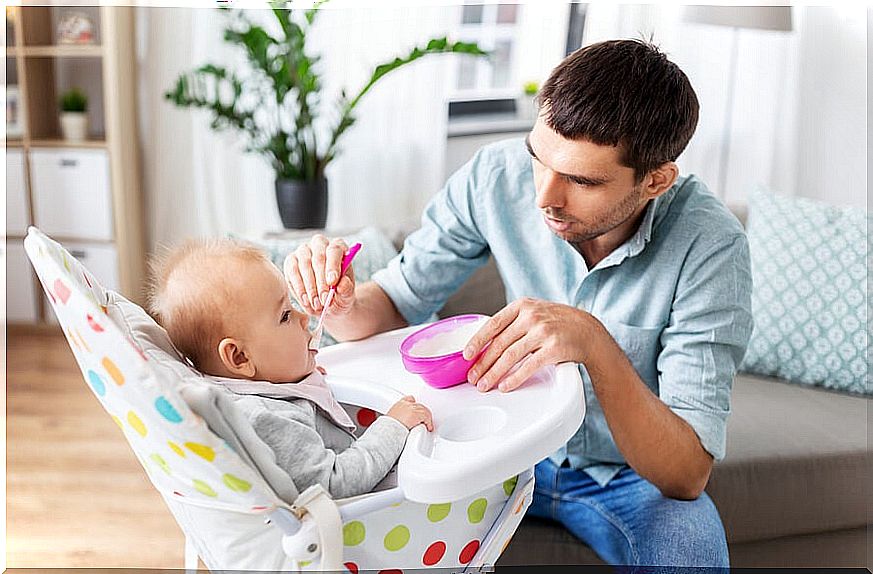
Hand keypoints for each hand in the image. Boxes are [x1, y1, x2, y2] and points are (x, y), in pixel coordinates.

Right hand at [283, 234, 356, 316]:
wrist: (328, 302)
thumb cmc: (340, 295)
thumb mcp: (347, 295)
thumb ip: (347, 289)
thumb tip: (342, 284)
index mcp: (339, 248)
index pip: (335, 250)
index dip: (333, 266)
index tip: (332, 283)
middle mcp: (320, 245)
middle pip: (319, 257)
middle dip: (321, 281)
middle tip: (324, 299)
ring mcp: (304, 251)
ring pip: (304, 265)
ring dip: (310, 287)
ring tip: (316, 304)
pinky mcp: (291, 261)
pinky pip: (292, 272)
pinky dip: (299, 288)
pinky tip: (306, 301)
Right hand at [386, 395, 433, 430]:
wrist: (388, 431)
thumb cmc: (388, 428)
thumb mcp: (392, 419)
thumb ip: (399, 417)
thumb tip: (403, 422)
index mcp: (399, 404)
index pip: (410, 399)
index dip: (416, 405)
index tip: (418, 411)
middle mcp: (406, 404)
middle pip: (420, 406)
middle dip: (423, 413)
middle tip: (425, 421)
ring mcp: (412, 408)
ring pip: (425, 411)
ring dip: (427, 418)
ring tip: (427, 425)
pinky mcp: (417, 414)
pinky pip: (426, 417)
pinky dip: (429, 422)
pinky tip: (428, 427)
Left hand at [463, 297, 593, 391]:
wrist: (587, 330)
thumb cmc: (557, 322)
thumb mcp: (534, 311)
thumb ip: (512, 322)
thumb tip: (485, 343)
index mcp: (522, 306)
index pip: (493, 324)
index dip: (477, 341)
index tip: (467, 355)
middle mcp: (531, 317)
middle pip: (499, 344)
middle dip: (482, 364)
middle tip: (472, 377)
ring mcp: (542, 332)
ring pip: (510, 356)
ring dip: (494, 373)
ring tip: (484, 384)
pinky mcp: (553, 349)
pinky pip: (528, 366)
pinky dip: (514, 378)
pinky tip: (505, 386)